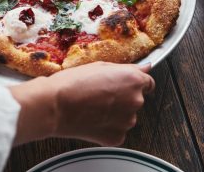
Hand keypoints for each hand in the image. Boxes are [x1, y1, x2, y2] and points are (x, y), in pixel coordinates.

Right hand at [9, 62, 154, 145]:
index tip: (125, 85)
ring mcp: (127, 121)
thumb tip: (145, 67)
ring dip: (115, 113)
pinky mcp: (117, 137)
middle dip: (123, 98)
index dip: (134, 83)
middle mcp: (135, 101)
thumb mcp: (101, 66)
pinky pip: (117, 130)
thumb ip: (128, 68)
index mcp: (133, 80)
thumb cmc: (73, 82)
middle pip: (136, 100)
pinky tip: (92, 119)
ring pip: (126, 116)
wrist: (55, 105)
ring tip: (93, 107)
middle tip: (100, 95)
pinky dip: (107, 127)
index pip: (148, 83)